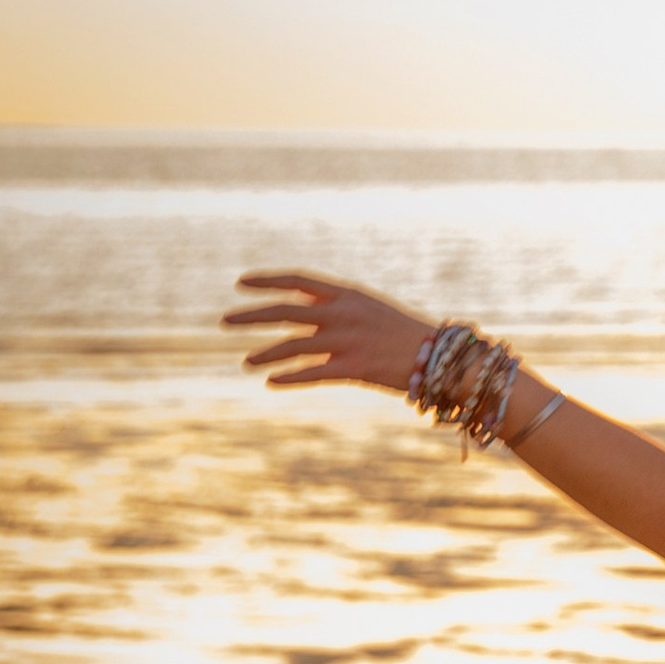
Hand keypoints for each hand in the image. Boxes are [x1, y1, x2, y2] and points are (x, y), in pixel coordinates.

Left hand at [224, 269, 431, 394]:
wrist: (440, 357)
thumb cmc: (404, 335)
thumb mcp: (369, 309)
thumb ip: (336, 308)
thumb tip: (304, 310)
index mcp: (346, 294)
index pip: (297, 281)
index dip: (266, 280)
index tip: (240, 283)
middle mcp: (343, 313)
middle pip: (285, 311)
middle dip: (250, 315)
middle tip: (224, 321)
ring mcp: (347, 341)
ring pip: (293, 345)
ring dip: (266, 354)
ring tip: (247, 362)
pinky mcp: (354, 368)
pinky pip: (313, 373)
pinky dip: (290, 378)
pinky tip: (272, 382)